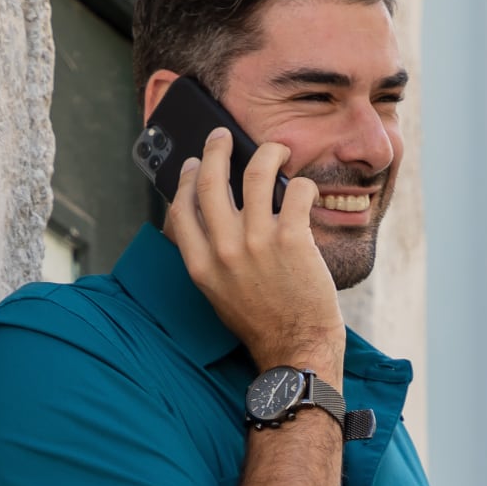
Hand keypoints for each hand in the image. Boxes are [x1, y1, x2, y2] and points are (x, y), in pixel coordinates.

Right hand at [166, 127, 344, 371]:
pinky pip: (297, 191)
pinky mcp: (292, 239)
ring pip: (257, 172)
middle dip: (216, 149)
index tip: (193, 165)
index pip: (181, 209)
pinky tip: (305, 189)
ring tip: (277, 150)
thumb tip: (214, 222)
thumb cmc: (262, 324)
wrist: (295, 348)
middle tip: (223, 137)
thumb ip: (211, 259)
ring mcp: (257, 241)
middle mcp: (224, 249)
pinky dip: (303, 185)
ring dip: (268, 152)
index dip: (186, 181)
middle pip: (212, 180)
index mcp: (200, 265)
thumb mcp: (220, 295)